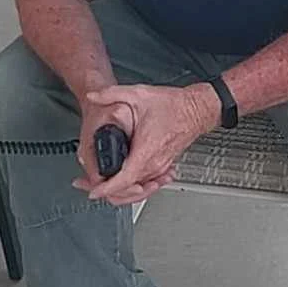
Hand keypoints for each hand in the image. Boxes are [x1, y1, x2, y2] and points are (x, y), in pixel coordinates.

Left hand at [76, 83, 215, 205]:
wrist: (198, 109)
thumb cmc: (174, 105)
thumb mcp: (139, 94)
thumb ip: (112, 94)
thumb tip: (93, 96)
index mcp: (146, 150)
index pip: (124, 179)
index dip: (106, 189)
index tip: (93, 192)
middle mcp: (154, 163)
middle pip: (129, 190)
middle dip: (107, 192)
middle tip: (89, 186)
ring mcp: (160, 166)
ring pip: (137, 189)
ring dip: (119, 191)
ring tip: (101, 185)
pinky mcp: (163, 165)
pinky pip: (146, 183)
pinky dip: (133, 186)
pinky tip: (123, 182)